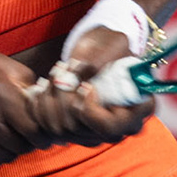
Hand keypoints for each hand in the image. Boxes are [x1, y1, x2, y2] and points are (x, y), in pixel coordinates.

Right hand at [0, 47, 54, 169]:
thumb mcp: (1, 64)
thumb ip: (28, 83)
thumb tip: (51, 103)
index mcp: (1, 92)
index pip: (34, 130)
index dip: (42, 137)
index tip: (43, 137)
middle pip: (19, 147)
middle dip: (26, 145)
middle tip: (24, 138)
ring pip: (2, 158)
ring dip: (9, 152)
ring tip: (5, 139)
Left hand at [25, 25, 154, 146]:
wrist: (98, 50)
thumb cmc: (111, 44)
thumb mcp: (112, 44)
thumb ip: (99, 60)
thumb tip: (80, 75)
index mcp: (139, 109)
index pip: (111, 127)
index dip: (91, 111)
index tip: (84, 86)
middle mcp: (119, 127)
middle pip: (82, 131)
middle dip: (64, 100)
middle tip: (60, 71)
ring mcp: (97, 131)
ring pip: (62, 132)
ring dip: (49, 102)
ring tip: (52, 75)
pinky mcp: (75, 129)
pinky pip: (49, 129)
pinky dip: (39, 108)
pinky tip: (38, 89)